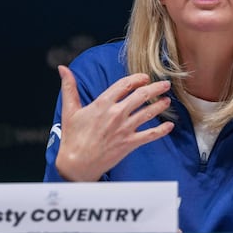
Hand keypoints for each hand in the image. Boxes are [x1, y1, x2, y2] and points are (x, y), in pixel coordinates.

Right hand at [55, 65, 174, 180]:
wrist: (77, 164)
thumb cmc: (73, 137)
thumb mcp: (70, 110)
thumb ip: (69, 87)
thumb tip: (62, 68)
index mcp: (102, 104)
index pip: (125, 84)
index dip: (137, 79)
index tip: (144, 78)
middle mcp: (116, 114)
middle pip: (141, 95)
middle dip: (155, 88)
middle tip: (164, 84)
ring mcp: (124, 129)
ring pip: (148, 113)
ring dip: (161, 105)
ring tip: (167, 101)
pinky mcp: (129, 143)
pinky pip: (150, 135)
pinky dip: (162, 130)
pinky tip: (170, 126)